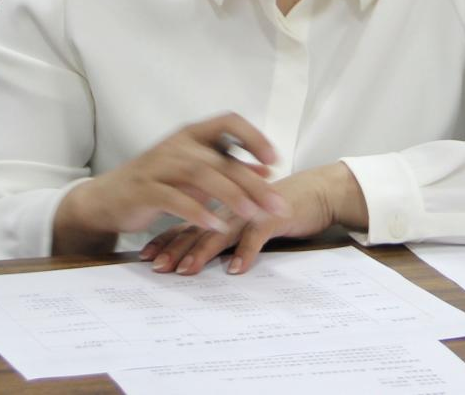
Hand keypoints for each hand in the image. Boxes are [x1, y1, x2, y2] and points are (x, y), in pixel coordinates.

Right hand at [52, 113, 287, 255]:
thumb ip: (228, 169)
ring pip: (200, 175)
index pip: (228, 121)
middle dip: (252, 182)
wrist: (107, 199)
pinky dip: (196, 211)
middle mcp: (177, 144)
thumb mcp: (195, 173)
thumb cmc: (158, 183)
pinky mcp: (144, 190)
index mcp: (191, 135)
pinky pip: (174, 199)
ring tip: (252, 214)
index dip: (253, 137)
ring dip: (229, 195)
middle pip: (220, 158)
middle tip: (277, 205)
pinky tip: (214, 225)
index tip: (275, 160)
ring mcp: (158, 166)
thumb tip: (266, 170)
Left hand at [139, 162, 368, 275]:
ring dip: (202, 252)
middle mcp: (231, 208)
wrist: (317, 192)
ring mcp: (250, 211)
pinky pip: (256, 235)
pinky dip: (245, 252)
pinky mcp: (273, 216)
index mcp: (223, 208)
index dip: (167, 239)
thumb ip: (227, 231)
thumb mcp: (248, 220)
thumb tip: (203, 251)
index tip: (147, 256)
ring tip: (186, 270)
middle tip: (156, 267)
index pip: (188, 223)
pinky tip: (235, 269)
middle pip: (197, 229)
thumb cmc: (281, 206)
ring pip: (221, 232)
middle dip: (175, 249)